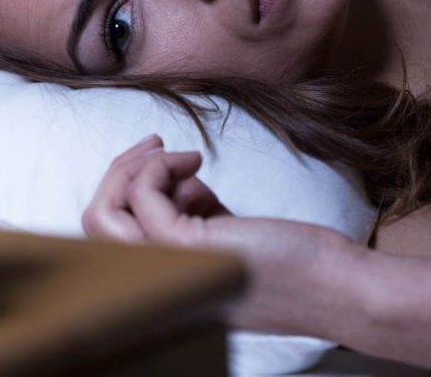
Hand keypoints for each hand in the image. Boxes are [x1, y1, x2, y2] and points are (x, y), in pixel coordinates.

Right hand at [82, 136, 358, 336]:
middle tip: (155, 145)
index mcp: (164, 285)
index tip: (153, 160)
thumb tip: (172, 181)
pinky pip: (142, 194)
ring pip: (104, 211)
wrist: (335, 286)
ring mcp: (166, 269)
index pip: (107, 241)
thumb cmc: (290, 262)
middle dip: (117, 172)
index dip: (119, 192)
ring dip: (135, 167)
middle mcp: (155, 285)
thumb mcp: (226, 236)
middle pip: (95, 224)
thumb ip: (192, 216)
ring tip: (182, 157)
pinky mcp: (185, 247)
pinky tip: (196, 163)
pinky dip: (160, 166)